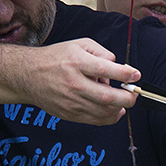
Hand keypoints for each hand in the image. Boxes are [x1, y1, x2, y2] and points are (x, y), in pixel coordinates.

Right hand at [23, 38, 139, 125]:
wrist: (28, 75)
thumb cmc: (56, 58)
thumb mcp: (78, 44)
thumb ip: (101, 51)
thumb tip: (117, 66)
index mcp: (77, 63)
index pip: (105, 69)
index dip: (125, 73)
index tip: (136, 75)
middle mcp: (74, 83)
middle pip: (107, 96)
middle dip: (127, 98)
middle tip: (134, 94)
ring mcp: (71, 101)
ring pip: (103, 112)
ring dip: (120, 108)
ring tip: (124, 101)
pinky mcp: (69, 113)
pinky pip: (95, 120)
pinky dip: (109, 117)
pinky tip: (115, 111)